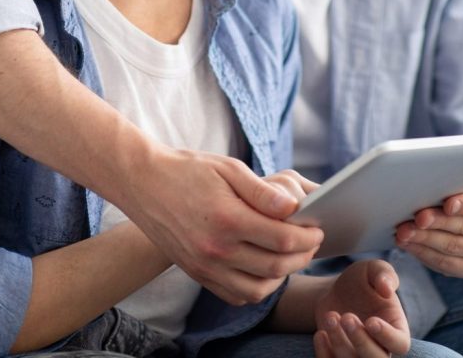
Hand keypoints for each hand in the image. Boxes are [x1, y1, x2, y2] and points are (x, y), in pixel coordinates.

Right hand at [128, 148, 323, 304]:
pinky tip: (265, 267)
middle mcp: (216, 249)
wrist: (144, 183)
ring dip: (283, 275)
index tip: (318, 227)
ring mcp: (205, 266)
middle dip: (302, 255)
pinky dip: (258, 287)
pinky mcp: (197, 274)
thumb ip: (262, 192)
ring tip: (291, 255)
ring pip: (259, 288)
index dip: (308, 236)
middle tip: (312, 241)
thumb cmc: (188, 170)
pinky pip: (237, 294)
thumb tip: (294, 208)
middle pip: (276, 266)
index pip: (282, 239)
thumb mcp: (228, 168)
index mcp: (227, 218)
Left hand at [314, 260, 410, 356]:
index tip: (371, 321)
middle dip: (361, 341)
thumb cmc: (361, 281)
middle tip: (347, 317)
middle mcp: (380, 347)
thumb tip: (387, 289)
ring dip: (340, 344)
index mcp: (396, 328)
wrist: (336, 291)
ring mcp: (359, 355)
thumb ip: (384, 274)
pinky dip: (325, 355)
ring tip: (330, 317)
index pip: (400, 344)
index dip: (387, 336)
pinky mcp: (339, 357)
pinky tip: (320, 334)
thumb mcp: (372, 269)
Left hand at [395, 182, 462, 276]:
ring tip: (404, 231)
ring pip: (455, 247)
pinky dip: (425, 253)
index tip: (447, 204)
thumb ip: (460, 176)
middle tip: (416, 217)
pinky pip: (448, 264)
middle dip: (438, 222)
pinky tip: (409, 244)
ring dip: (425, 239)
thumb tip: (430, 178)